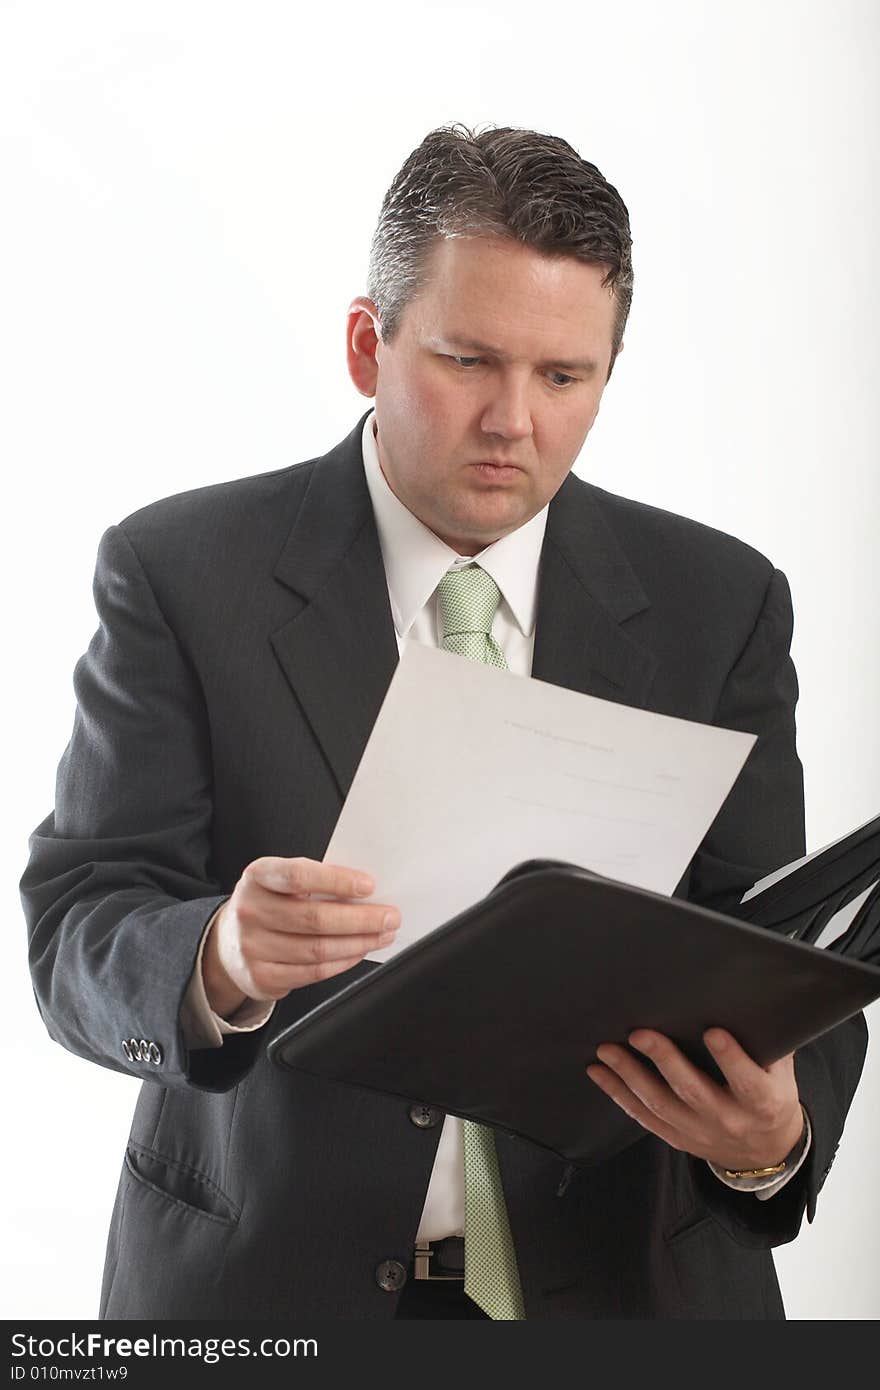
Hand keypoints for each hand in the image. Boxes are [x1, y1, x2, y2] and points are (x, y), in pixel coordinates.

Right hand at [202, 856, 398, 1017]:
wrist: (228, 942)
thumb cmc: (269, 903)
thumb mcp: (280, 882)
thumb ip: (314, 881)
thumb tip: (366, 891)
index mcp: (258, 876)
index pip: (298, 875)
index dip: (336, 880)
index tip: (368, 885)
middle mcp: (250, 911)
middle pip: (314, 918)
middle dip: (361, 919)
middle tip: (390, 917)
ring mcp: (252, 948)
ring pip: (317, 949)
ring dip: (358, 943)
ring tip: (381, 935)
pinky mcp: (261, 978)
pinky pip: (313, 973)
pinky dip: (343, 962)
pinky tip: (358, 952)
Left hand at [586, 1028, 804, 1171]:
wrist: (764, 1150)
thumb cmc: (770, 1096)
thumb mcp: (780, 1072)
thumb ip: (768, 1041)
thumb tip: (752, 997)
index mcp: (762, 1102)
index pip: (748, 1081)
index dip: (731, 1058)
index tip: (713, 1031)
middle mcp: (728, 1119)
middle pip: (693, 1090)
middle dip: (664, 1060)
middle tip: (640, 1033)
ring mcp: (699, 1132)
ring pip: (660, 1104)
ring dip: (629, 1075)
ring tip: (607, 1050)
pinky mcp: (677, 1137)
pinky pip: (643, 1116)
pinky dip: (618, 1094)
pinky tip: (599, 1073)